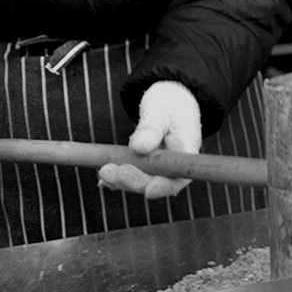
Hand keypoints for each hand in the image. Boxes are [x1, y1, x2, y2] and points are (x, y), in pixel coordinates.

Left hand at [99, 81, 199, 198]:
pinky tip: (106, 176)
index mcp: (186, 154)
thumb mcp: (161, 111)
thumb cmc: (170, 104)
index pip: (178, 178)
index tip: (148, 190)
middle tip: (108, 171)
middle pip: (155, 182)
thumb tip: (138, 148)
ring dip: (121, 180)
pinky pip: (132, 176)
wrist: (168, 101)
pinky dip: (118, 176)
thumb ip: (151, 129)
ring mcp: (159, 169)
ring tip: (104, 171)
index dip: (163, 186)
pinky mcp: (145, 167)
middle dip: (132, 181)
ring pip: (141, 182)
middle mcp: (174, 166)